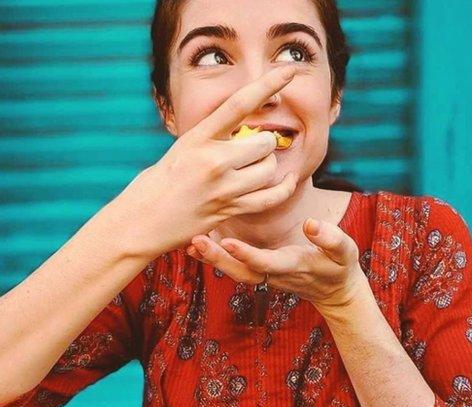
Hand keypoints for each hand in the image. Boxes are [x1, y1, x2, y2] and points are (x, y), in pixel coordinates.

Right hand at [110, 65, 302, 258]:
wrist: (137, 223)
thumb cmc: (157, 184)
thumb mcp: (181, 150)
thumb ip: (211, 139)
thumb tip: (244, 132)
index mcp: (197, 138)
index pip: (238, 104)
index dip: (267, 85)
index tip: (288, 72)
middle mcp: (212, 160)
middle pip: (264, 142)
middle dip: (265, 144)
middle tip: (254, 149)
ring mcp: (222, 188)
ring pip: (269, 169)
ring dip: (270, 167)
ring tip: (254, 169)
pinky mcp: (229, 210)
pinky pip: (271, 198)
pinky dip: (284, 188)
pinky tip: (288, 180)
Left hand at [186, 218, 369, 311]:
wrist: (335, 291)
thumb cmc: (340, 266)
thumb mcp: (345, 250)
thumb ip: (330, 238)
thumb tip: (311, 224)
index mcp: (295, 266)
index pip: (267, 262)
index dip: (248, 254)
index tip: (228, 241)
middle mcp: (276, 274)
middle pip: (242, 271)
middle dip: (218, 259)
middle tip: (196, 241)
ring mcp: (266, 275)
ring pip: (235, 272)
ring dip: (212, 260)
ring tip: (190, 243)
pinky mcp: (260, 271)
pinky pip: (234, 268)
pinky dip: (215, 259)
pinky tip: (196, 246)